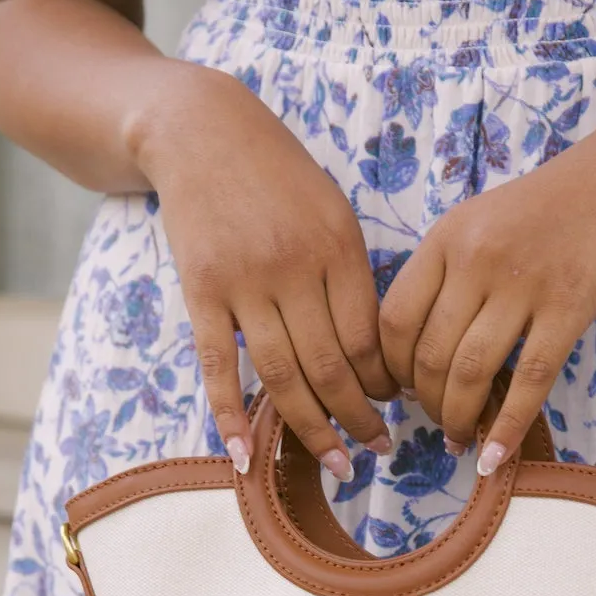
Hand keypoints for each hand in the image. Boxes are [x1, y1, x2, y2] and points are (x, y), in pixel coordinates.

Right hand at [136, 62, 396, 476]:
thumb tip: (374, 350)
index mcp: (338, 247)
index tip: (394, 403)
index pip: (370, 336)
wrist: (201, 131)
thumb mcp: (332, 210)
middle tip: (377, 449)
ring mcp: (244, 282)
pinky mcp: (201, 290)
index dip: (385, 381)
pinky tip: (245, 456)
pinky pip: (219, 365)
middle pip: (332, 365)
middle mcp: (294, 267)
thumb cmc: (278, 174)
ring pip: (283, 375)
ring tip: (339, 464)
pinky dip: (230, 415)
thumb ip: (350, 275)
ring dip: (313, 429)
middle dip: (359, 416)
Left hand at [378, 109, 595, 471]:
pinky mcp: (571, 305)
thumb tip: (419, 348)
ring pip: (471, 372)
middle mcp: (476, 259)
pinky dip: (508, 427)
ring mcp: (524, 283)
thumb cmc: (554, 204)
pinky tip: (495, 455)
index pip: (393, 321)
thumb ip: (449, 273)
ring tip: (459, 439)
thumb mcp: (483, 221)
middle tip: (437, 423)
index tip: (401, 392)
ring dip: (459, 419)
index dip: (389, 370)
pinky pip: (530, 380)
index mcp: (446, 237)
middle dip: (426, 404)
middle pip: (428, 354)